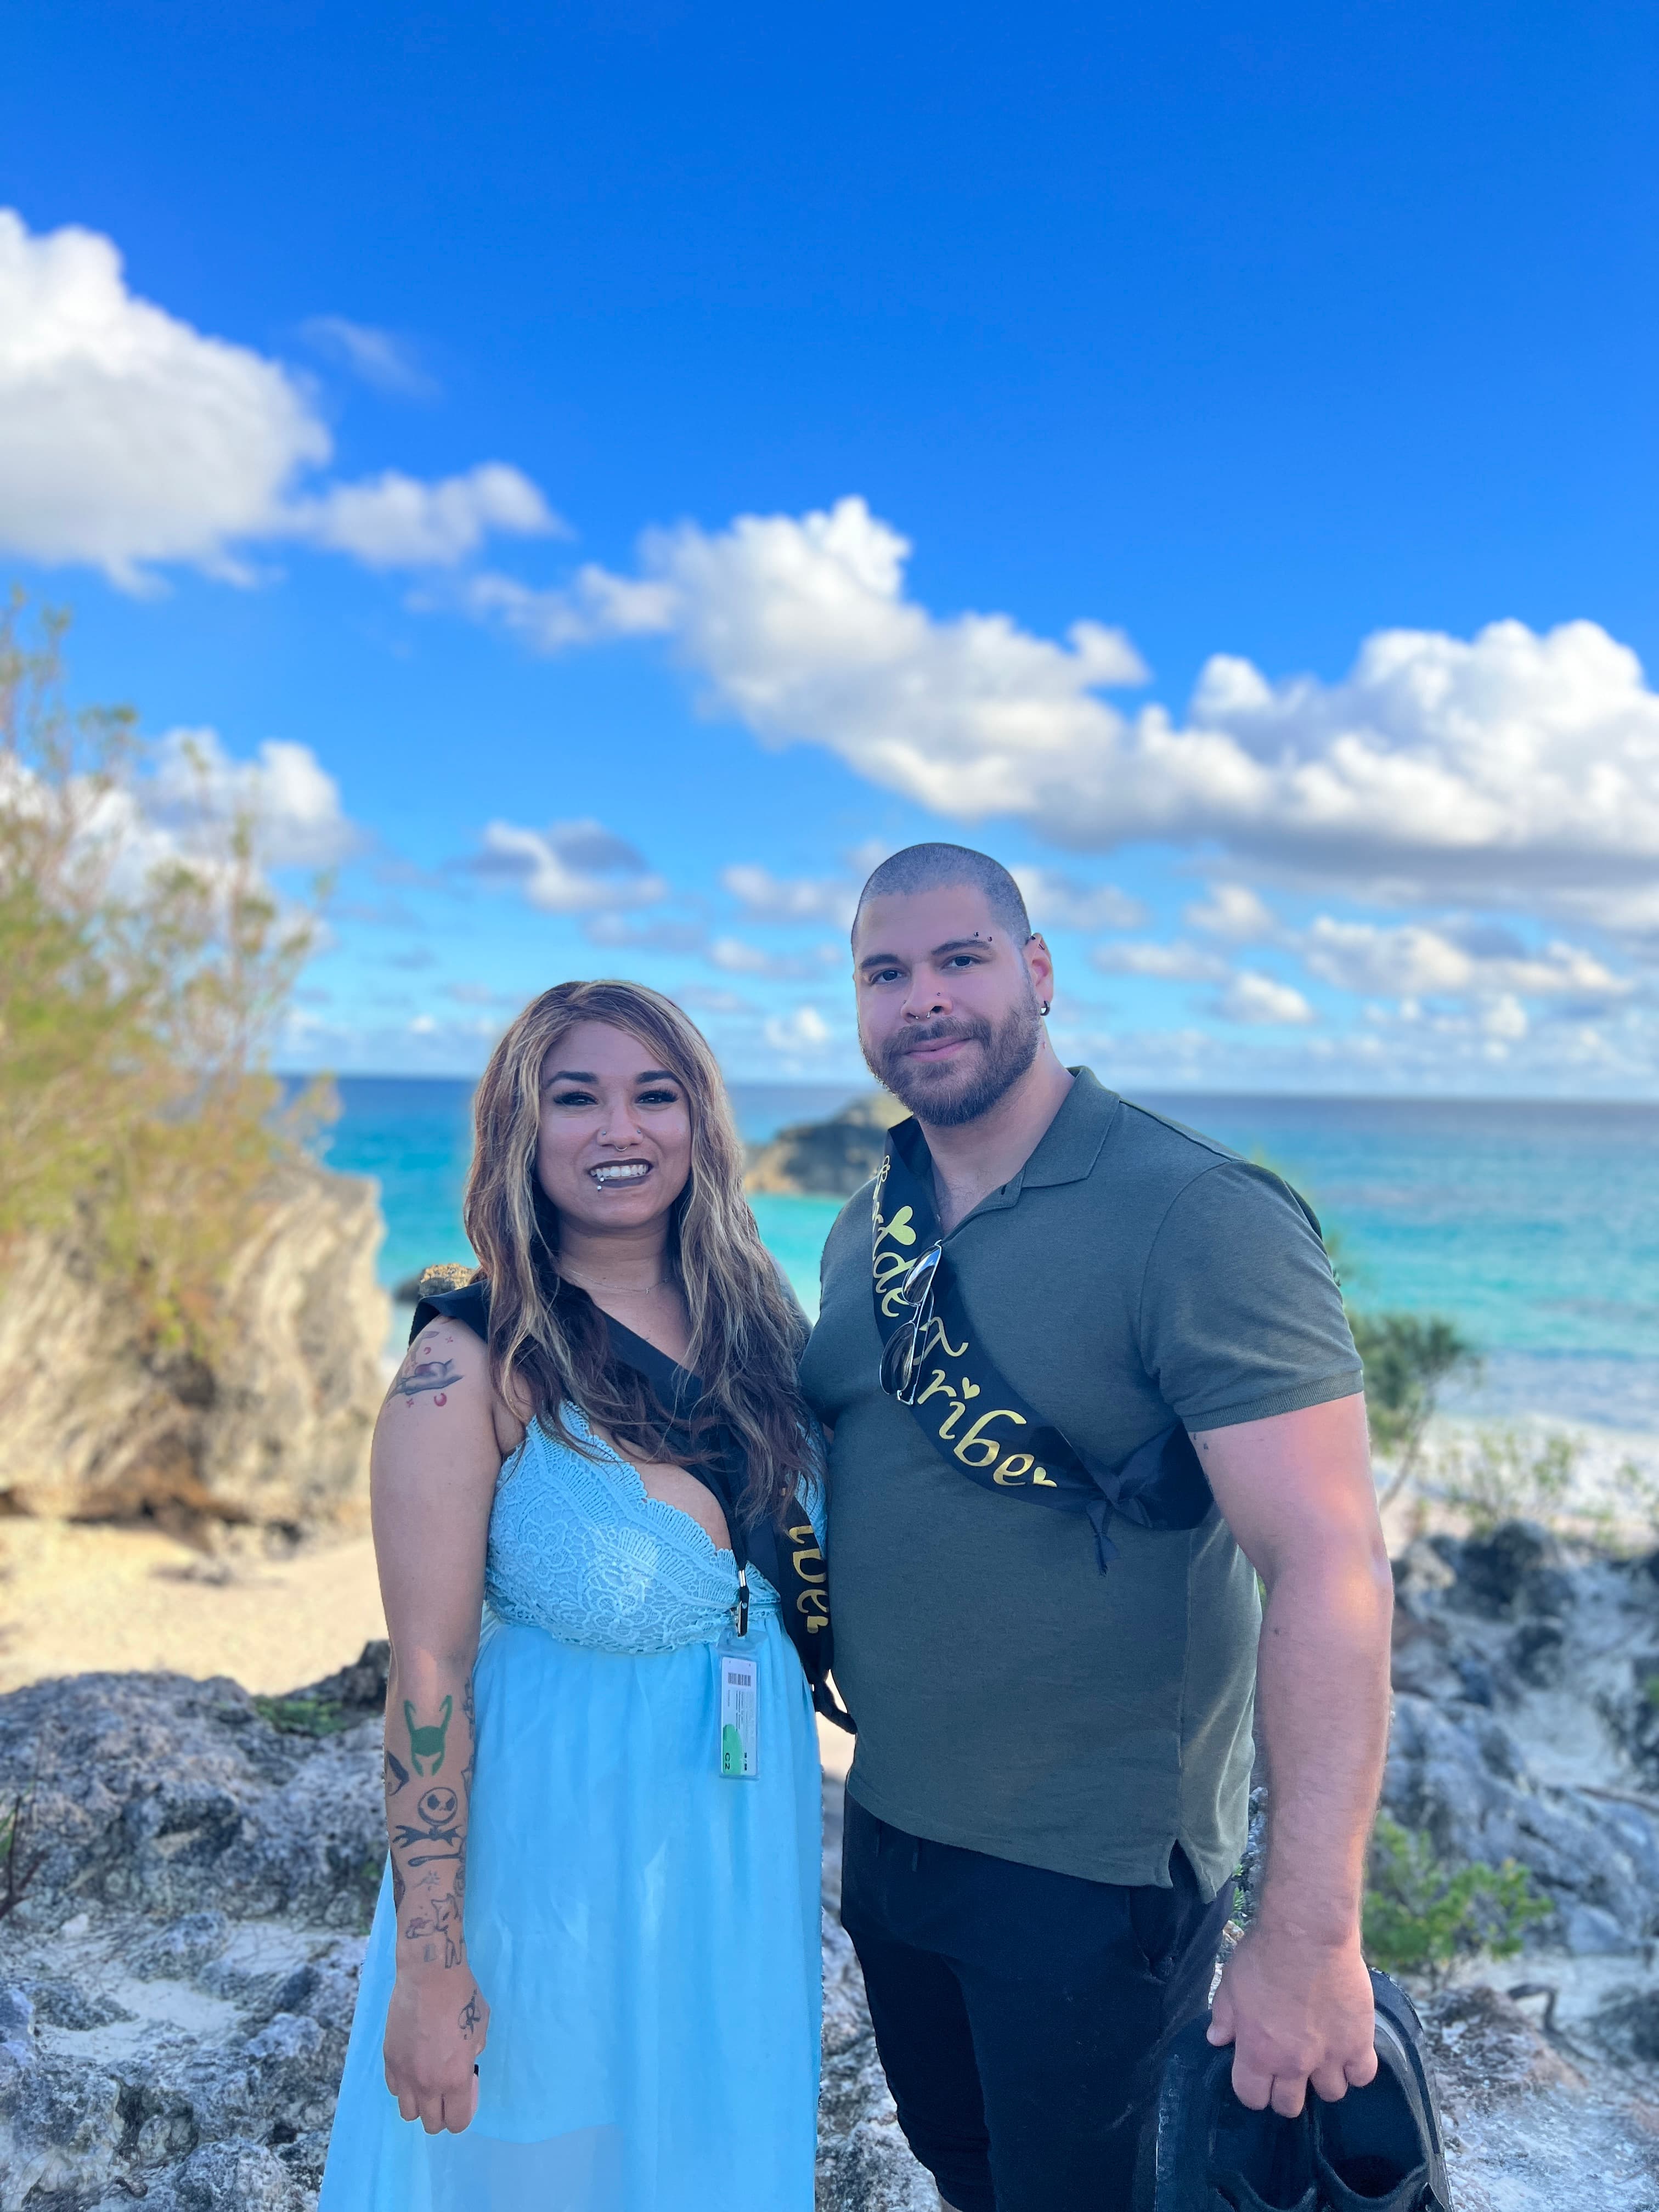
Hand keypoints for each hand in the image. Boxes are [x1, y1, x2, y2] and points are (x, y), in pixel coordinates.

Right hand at [384, 1969, 489, 2132]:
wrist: (429, 1975)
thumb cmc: (462, 1998)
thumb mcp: (480, 2030)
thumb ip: (471, 2055)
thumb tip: (463, 2065)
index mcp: (455, 2080)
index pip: (457, 2122)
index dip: (463, 2112)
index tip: (466, 2091)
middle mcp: (427, 2085)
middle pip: (431, 2124)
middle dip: (442, 2113)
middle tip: (448, 2089)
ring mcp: (404, 2074)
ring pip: (408, 2113)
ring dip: (420, 2104)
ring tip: (428, 2082)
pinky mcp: (389, 2059)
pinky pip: (394, 2088)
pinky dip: (404, 2085)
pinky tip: (413, 2066)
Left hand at [1207, 1924, 1376, 2116]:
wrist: (1308, 1934)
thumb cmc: (1264, 1955)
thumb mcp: (1230, 1983)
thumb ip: (1223, 2017)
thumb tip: (1217, 2040)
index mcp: (1258, 2053)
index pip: (1252, 2098)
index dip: (1253, 2090)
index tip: (1257, 2075)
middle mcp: (1294, 2064)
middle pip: (1290, 2106)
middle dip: (1286, 2092)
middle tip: (1289, 2069)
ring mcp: (1330, 2057)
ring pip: (1330, 2094)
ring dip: (1324, 2079)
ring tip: (1322, 2058)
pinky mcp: (1359, 2042)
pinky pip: (1362, 2076)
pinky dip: (1356, 2068)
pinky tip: (1348, 2051)